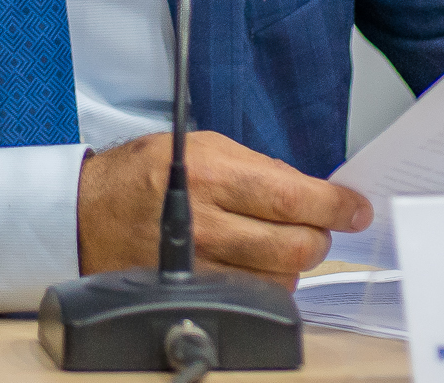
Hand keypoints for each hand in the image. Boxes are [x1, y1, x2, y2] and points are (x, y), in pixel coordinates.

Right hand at [77, 131, 372, 286]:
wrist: (87, 213)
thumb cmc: (144, 173)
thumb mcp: (204, 146)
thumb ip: (259, 167)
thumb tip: (311, 190)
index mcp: (215, 173)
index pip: (295, 197)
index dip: (336, 206)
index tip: (356, 209)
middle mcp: (209, 221)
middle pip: (296, 246)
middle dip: (320, 236)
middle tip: (318, 225)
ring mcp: (200, 263)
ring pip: (280, 278)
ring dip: (294, 262)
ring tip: (281, 243)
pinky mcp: (192, 290)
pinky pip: (251, 297)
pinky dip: (267, 283)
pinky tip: (258, 265)